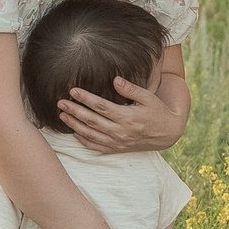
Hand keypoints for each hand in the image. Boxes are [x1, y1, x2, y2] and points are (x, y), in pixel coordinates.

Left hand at [59, 75, 185, 153]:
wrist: (167, 134)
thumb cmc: (157, 112)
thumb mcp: (148, 98)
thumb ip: (131, 89)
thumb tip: (115, 79)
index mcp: (127, 117)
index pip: (101, 106)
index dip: (85, 98)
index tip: (72, 91)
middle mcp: (120, 132)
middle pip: (92, 121)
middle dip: (74, 111)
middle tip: (60, 102)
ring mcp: (118, 143)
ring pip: (91, 135)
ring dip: (75, 125)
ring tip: (62, 115)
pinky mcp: (117, 149)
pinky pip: (96, 147)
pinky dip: (84, 141)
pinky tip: (74, 133)